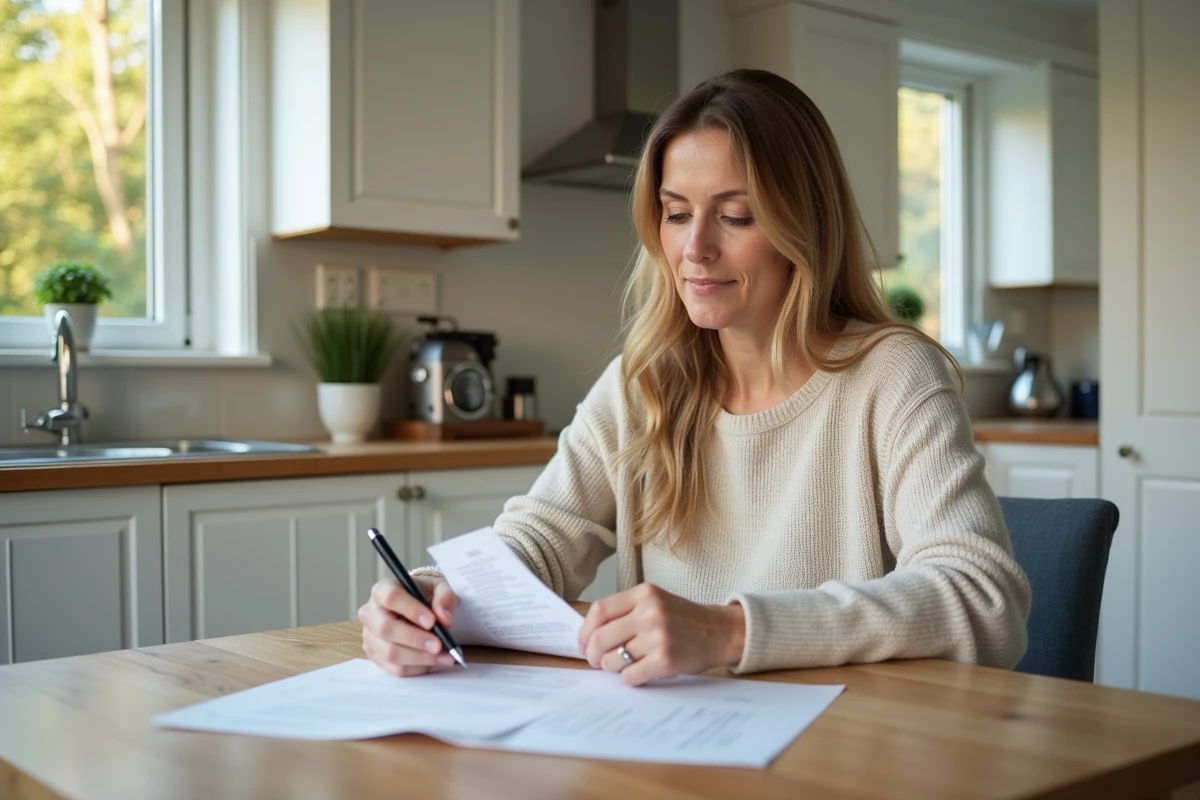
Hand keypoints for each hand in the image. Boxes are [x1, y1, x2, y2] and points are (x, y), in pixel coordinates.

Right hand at [358, 575, 459, 676]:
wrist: (418, 609)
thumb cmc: (426, 596)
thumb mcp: (439, 588)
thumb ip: (445, 598)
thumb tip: (444, 618)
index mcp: (382, 590)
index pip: (391, 597)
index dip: (411, 610)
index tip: (432, 621)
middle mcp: (370, 613)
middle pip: (386, 629)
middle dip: (415, 639)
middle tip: (439, 645)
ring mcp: (370, 637)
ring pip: (390, 653)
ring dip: (420, 658)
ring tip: (444, 657)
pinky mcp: (375, 656)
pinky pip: (395, 668)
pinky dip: (418, 668)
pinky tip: (435, 662)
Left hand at [576, 583, 745, 686]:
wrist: (719, 631)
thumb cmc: (682, 619)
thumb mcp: (655, 602)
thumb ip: (625, 612)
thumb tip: (588, 638)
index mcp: (644, 594)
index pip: (600, 611)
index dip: (585, 631)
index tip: (582, 644)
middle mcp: (650, 612)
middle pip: (601, 637)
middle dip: (593, 654)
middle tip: (597, 661)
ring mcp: (658, 636)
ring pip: (613, 660)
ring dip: (612, 668)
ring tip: (623, 665)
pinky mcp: (665, 660)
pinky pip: (630, 676)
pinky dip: (629, 679)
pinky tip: (639, 673)